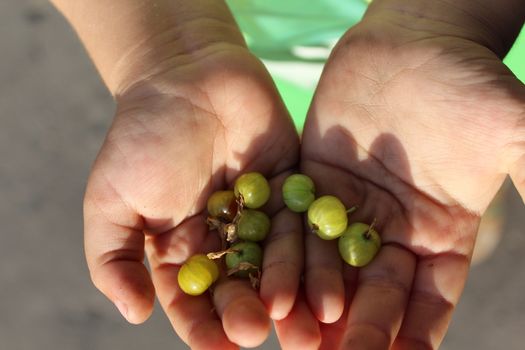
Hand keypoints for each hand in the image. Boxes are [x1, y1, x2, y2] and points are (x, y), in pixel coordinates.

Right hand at [83, 47, 302, 348]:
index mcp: (183, 250)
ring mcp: (261, 216)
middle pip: (241, 287)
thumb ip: (115, 258)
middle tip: (260, 332)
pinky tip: (328, 273)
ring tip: (306, 320)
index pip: (193, 300)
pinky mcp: (293, 189)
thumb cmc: (141, 137)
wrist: (184, 74)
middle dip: (250, 313)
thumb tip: (133, 314)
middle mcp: (226, 240)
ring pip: (278, 262)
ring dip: (292, 291)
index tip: (217, 346)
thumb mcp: (110, 199)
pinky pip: (306, 222)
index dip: (203, 326)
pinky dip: (315, 247)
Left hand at [298, 10, 524, 348]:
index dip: (419, 333)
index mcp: (442, 233)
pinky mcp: (314, 183)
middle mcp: (394, 230)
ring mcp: (350, 209)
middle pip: (377, 292)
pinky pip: (298, 226)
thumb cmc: (469, 83)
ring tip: (299, 341)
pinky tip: (274, 288)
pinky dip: (288, 258)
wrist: (414, 42)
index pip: (431, 298)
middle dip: (362, 329)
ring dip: (317, 304)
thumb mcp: (512, 132)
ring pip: (332, 267)